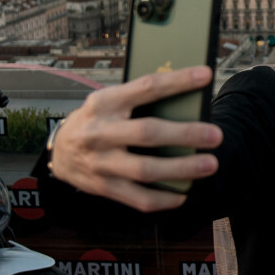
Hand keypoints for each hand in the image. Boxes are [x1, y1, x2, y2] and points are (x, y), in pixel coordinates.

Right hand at [49, 65, 223, 212]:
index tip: (206, 75)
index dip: (177, 81)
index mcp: (105, 102)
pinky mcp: (103, 188)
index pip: (146, 87)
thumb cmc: (97, 119)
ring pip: (145, 170)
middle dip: (185, 134)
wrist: (59, 151)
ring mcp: (100, 163)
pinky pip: (138, 198)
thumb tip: (186, 100)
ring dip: (181, 169)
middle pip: (148, 133)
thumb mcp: (109, 100)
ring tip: (210, 165)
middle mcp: (100, 132)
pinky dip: (164, 199)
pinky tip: (183, 194)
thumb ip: (139, 100)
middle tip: (216, 135)